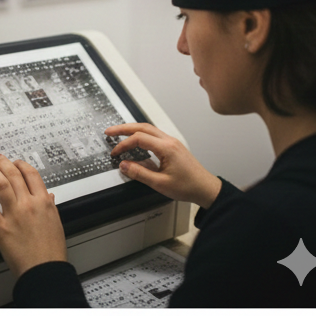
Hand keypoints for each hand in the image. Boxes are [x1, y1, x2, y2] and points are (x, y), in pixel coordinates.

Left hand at [0, 154, 67, 281]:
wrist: (45, 271)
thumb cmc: (51, 251)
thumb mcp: (56, 224)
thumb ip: (50, 207)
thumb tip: (49, 196)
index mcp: (44, 202)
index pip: (31, 174)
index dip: (21, 165)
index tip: (15, 162)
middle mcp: (29, 204)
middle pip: (14, 175)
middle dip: (4, 163)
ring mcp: (14, 214)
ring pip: (1, 185)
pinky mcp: (1, 227)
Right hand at [106, 123, 221, 207]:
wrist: (206, 189)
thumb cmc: (188, 187)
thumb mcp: (161, 184)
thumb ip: (140, 173)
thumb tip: (124, 165)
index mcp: (166, 148)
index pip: (139, 138)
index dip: (124, 144)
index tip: (116, 153)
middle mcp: (169, 141)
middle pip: (142, 127)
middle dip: (123, 128)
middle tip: (109, 131)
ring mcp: (172, 142)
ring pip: (148, 128)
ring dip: (132, 129)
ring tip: (119, 133)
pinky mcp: (173, 146)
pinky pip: (154, 134)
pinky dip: (141, 134)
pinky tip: (136, 140)